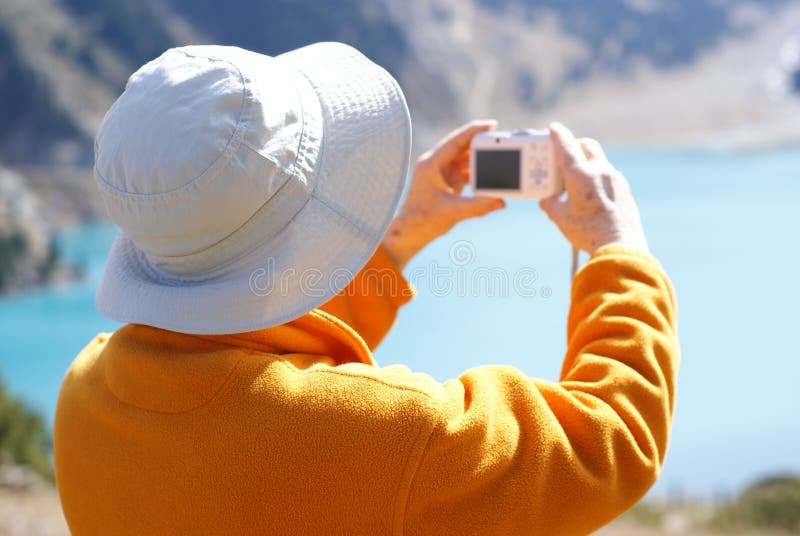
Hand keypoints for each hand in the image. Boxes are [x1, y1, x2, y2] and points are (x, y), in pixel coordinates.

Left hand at [382, 120, 505, 268]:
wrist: (410, 232)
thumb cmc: (423, 220)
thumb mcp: (453, 212)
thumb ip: (478, 207)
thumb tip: (500, 202)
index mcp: (431, 165)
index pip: (455, 141)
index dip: (474, 131)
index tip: (492, 124)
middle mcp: (434, 164)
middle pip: (461, 147)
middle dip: (481, 144)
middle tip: (501, 141)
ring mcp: (440, 172)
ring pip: (463, 159)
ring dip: (480, 159)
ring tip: (499, 158)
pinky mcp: (445, 181)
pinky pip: (463, 171)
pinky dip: (476, 173)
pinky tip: (489, 175)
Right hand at [540, 123, 648, 254]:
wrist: (620, 246)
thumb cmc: (588, 232)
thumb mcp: (561, 219)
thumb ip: (550, 204)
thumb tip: (547, 201)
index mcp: (581, 175)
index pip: (566, 145)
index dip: (557, 134)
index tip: (553, 128)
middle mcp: (600, 171)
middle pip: (587, 145)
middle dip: (574, 145)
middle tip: (563, 154)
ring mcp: (615, 179)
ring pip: (598, 160)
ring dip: (586, 163)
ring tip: (574, 180)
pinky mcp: (624, 189)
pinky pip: (608, 175)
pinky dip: (596, 177)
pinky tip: (591, 194)